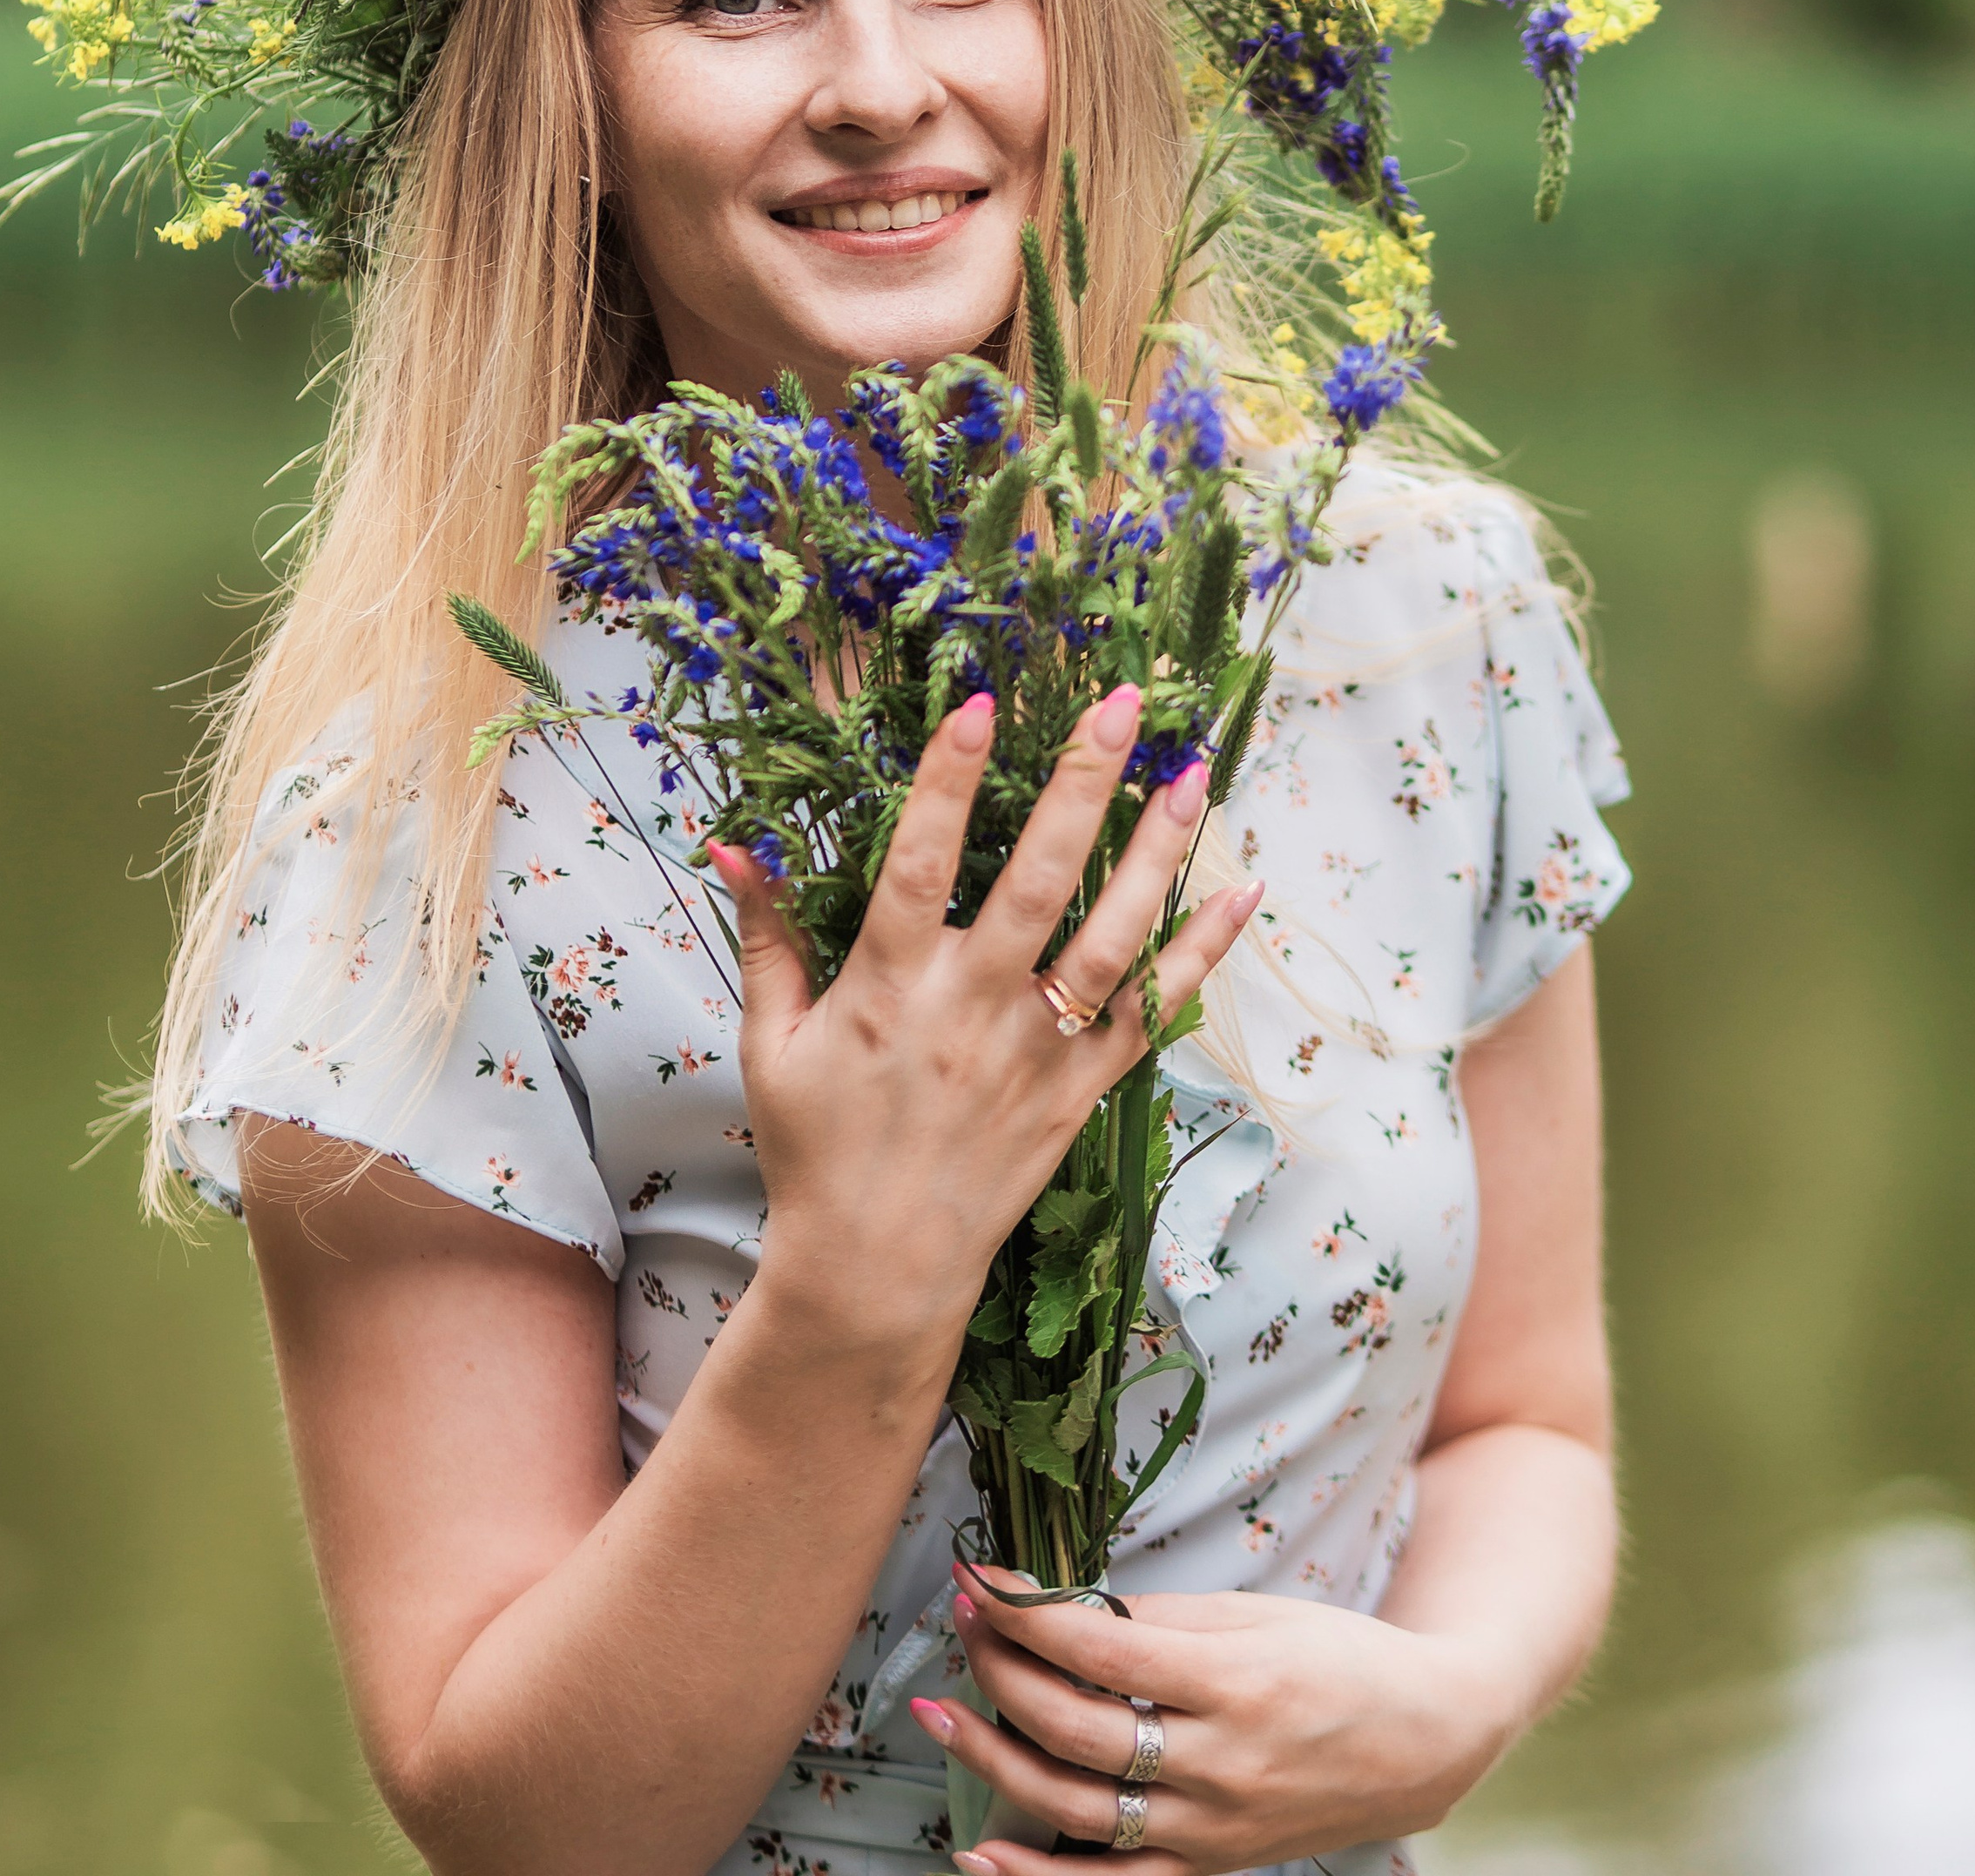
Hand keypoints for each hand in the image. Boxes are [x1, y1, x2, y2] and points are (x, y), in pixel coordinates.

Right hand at [713, 689, 1261, 1363]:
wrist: (875, 1272)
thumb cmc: (816, 1149)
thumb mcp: (771, 1041)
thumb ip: (764, 935)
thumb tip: (732, 842)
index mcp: (888, 989)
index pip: (917, 863)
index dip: (947, 781)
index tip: (981, 702)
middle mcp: (972, 1012)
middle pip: (1036, 883)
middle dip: (1081, 787)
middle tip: (1123, 706)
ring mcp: (1036, 1053)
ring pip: (1110, 939)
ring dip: (1157, 853)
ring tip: (1193, 772)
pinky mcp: (1080, 1091)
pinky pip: (1151, 1013)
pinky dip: (1201, 954)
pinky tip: (1242, 891)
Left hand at [918, 1561, 1516, 1875]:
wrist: (1423, 1741)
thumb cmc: (1339, 1659)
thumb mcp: (1257, 1615)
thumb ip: (1161, 1620)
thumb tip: (1068, 1611)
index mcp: (1236, 1682)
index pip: (1101, 1650)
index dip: (1028, 1614)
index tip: (978, 1577)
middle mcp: (1221, 1765)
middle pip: (1079, 1727)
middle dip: (1002, 1671)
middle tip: (959, 1625)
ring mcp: (1213, 1828)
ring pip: (1079, 1808)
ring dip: (995, 1760)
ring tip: (936, 1715)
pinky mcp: (1211, 1867)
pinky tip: (978, 1854)